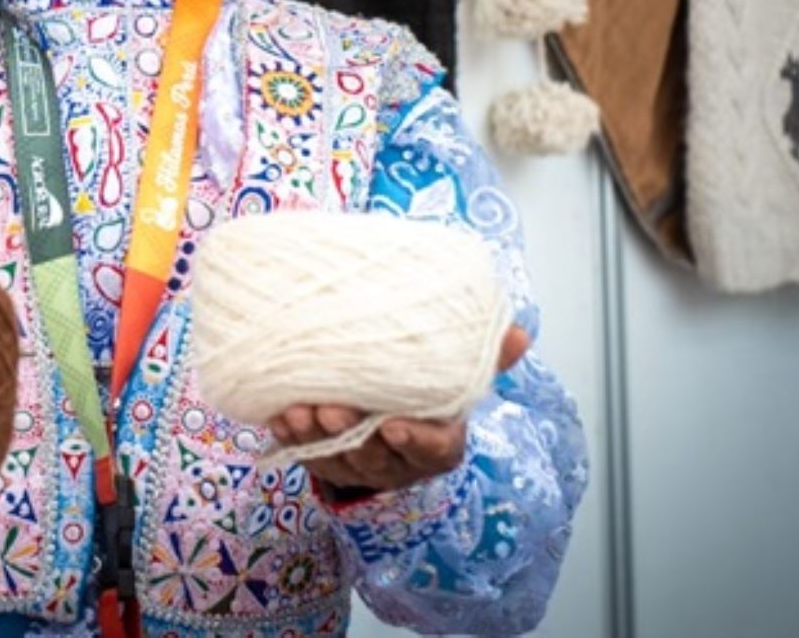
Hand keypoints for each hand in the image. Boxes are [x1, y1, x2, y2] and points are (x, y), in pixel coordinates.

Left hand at [266, 324, 531, 494]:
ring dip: (316, 436)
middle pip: (375, 457)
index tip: (392, 424)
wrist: (385, 417)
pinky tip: (279, 416)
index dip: (413, 440)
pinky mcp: (323, 460)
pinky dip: (290, 438)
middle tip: (331, 408)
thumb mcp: (454, 378)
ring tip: (301, 410)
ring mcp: (358, 465)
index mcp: (437, 442)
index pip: (433, 450)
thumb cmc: (422, 394)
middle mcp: (397, 460)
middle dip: (351, 435)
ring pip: (337, 459)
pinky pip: (303, 455)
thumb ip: (484, 357)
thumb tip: (519, 333)